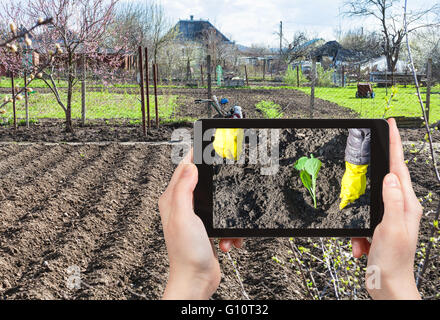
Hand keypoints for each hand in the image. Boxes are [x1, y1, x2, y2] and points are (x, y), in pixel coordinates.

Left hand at [159, 150, 242, 299]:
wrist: (197, 280)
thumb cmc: (186, 254)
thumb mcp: (184, 216)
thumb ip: (184, 189)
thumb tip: (189, 165)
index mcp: (172, 200)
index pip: (182, 169)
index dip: (195, 156)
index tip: (207, 146)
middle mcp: (182, 207)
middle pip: (202, 183)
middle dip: (217, 186)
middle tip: (228, 180)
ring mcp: (195, 218)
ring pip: (217, 202)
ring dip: (227, 215)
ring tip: (226, 229)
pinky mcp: (207, 229)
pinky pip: (224, 221)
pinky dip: (229, 231)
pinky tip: (227, 241)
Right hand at [352, 118, 421, 299]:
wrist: (388, 286)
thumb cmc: (394, 262)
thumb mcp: (390, 228)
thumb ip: (391, 201)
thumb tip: (390, 176)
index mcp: (406, 205)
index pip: (399, 167)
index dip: (395, 144)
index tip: (390, 125)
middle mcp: (400, 208)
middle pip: (385, 179)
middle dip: (373, 173)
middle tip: (368, 155)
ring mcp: (389, 218)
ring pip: (369, 202)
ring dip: (359, 218)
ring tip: (362, 239)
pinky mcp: (378, 228)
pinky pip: (362, 221)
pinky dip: (357, 234)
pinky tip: (360, 247)